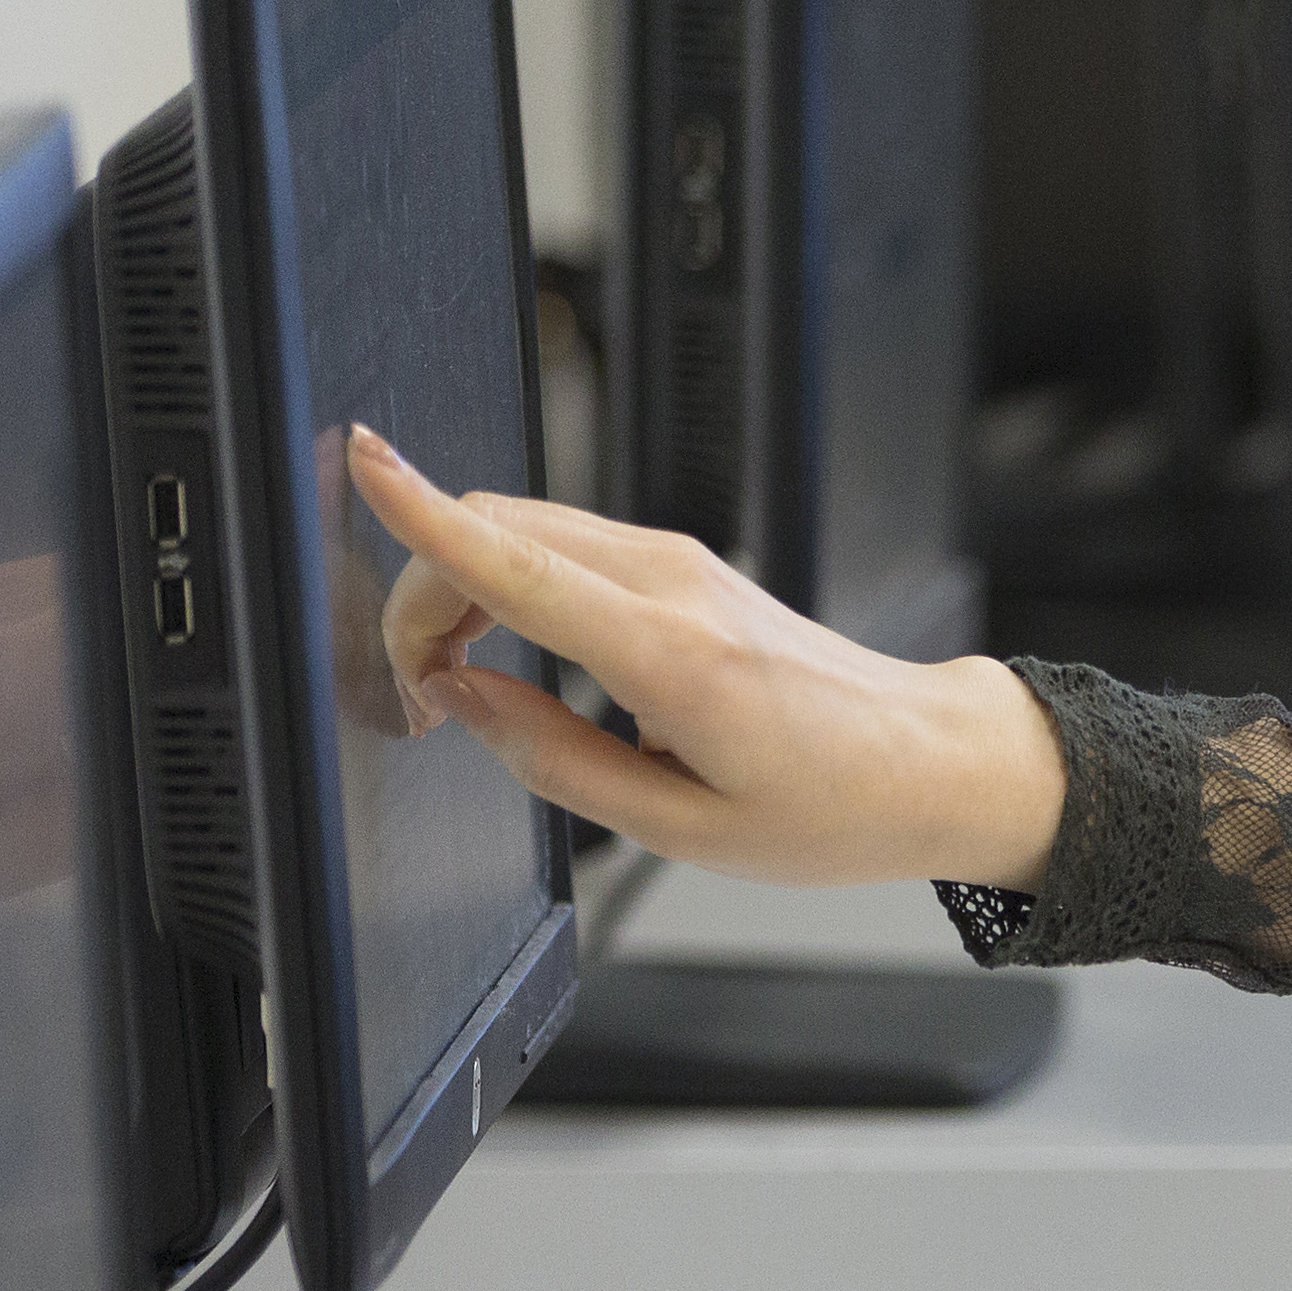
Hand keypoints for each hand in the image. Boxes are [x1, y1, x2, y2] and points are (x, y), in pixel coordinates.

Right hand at [350, 426, 1068, 892]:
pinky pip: (565, 546)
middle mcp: (675, 586)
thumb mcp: (681, 827)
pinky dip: (509, 581)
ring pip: (525, 528)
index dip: (423, 511)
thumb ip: (554, 762)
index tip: (362, 463)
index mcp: (672, 656)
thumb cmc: (834, 806)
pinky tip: (512, 653)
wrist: (929, 762)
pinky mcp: (685, 567)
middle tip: (421, 692)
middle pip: (498, 529)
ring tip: (461, 684)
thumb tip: (461, 701)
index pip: (518, 560)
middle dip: (421, 596)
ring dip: (462, 586)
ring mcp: (682, 565)